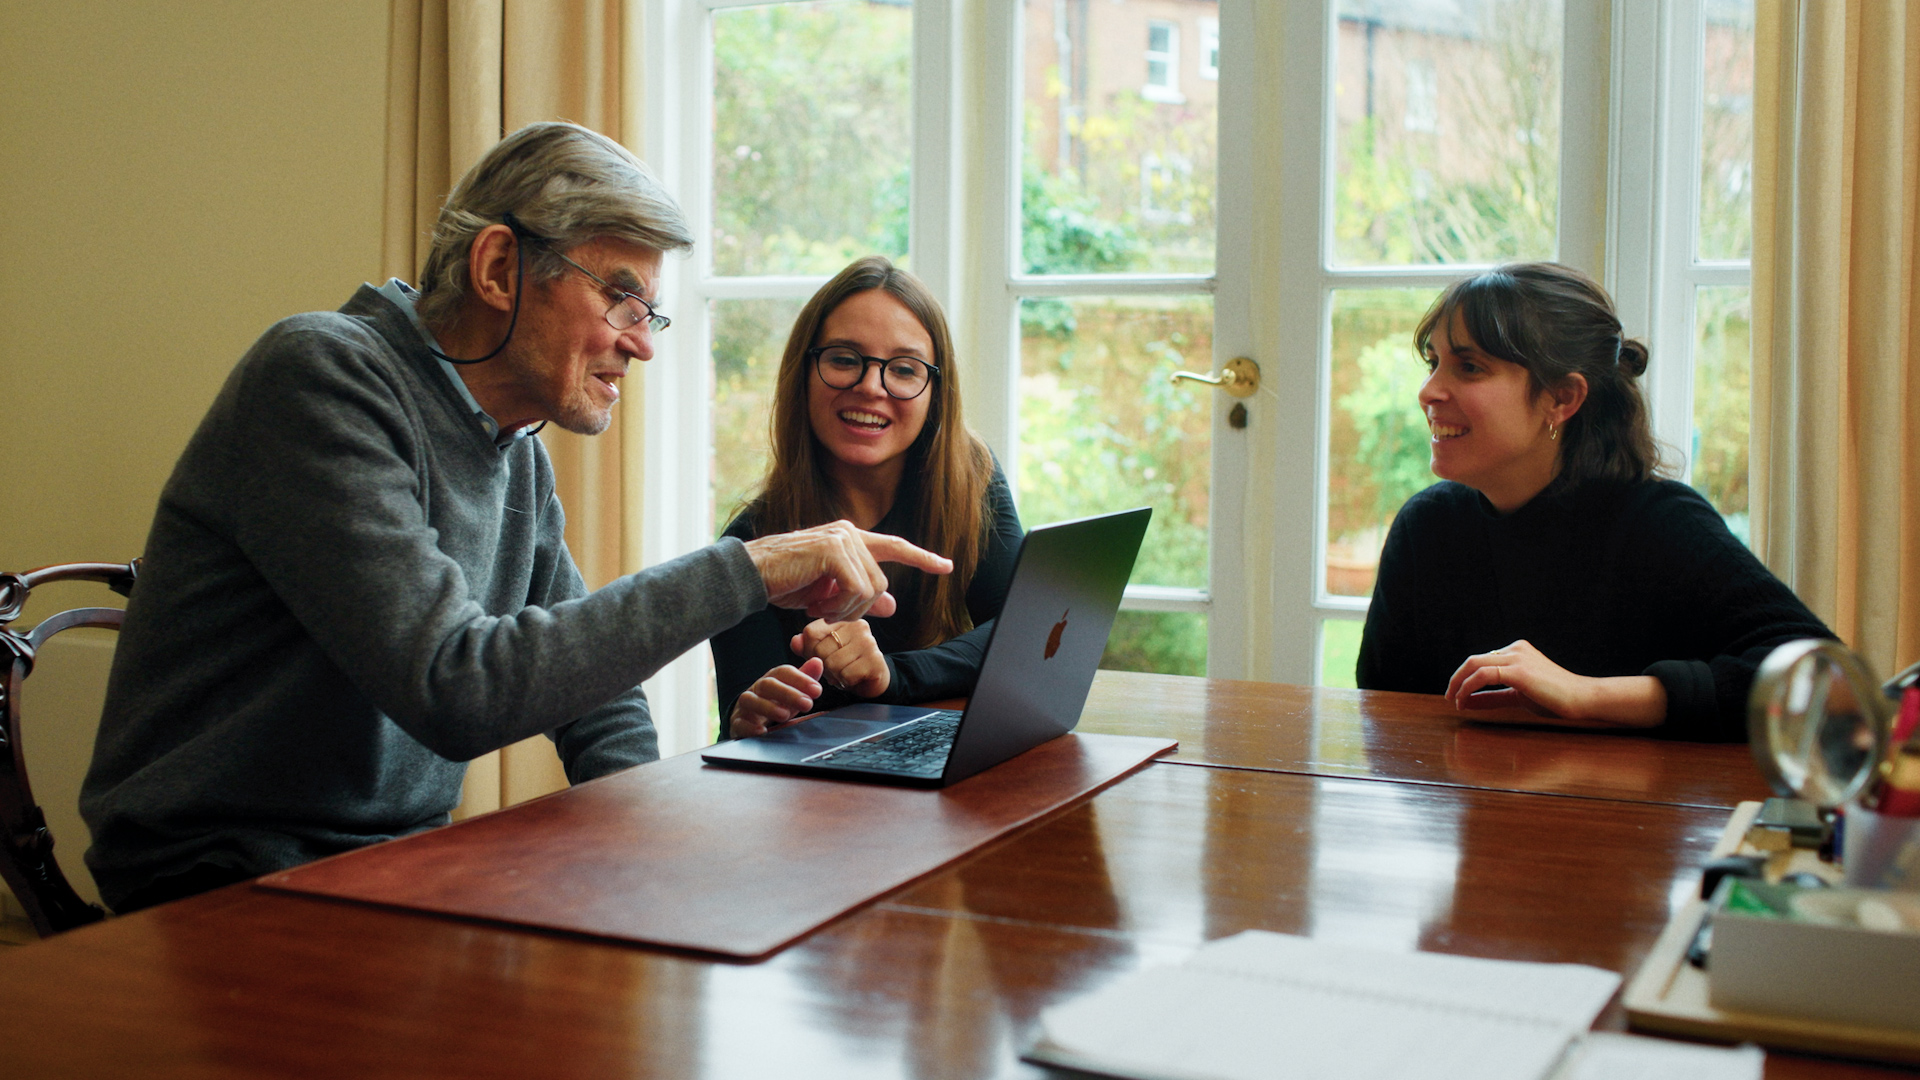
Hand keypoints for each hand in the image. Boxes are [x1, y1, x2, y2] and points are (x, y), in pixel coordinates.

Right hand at [729, 658, 824, 738]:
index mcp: (772, 679)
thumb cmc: (775, 703)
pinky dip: (749, 727)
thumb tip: (818, 662)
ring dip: (767, 707)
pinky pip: (739, 723)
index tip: (817, 690)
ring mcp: (745, 706)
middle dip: (788, 693)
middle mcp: (757, 690)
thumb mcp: (793, 692)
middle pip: (767, 685)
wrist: (748, 721)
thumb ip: (805, 678)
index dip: (800, 679)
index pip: (784, 672)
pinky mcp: (737, 723)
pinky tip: (762, 731)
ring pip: (750, 700)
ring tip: (784, 715)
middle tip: (806, 704)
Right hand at [743, 520, 952, 622]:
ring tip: (818, 609)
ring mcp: (842, 538)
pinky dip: (838, 607)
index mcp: (851, 539)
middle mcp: (850, 533)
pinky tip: (815, 606)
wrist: (752, 575)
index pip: (895, 547)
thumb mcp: (828, 594)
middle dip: (857, 609)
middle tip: (825, 614)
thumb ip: (860, 597)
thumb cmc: (785, 583)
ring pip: (871, 590)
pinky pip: (856, 590)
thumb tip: (892, 606)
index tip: (947, 567)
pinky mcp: (834, 550)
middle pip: (881, 584)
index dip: (922, 558)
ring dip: (846, 610)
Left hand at [792, 619, 889, 699]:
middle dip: (824, 666)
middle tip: (836, 669)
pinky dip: (846, 682)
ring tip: (845, 673)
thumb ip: (807, 646)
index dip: (809, 651)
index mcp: (842, 620)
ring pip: (833, 664)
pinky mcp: (875, 660)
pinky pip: (846, 675)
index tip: (822, 658)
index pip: (811, 633)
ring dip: (835, 676)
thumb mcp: (822, 653)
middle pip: (820, 651)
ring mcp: (868, 642)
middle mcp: (857, 626)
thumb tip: (795, 641)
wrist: (872, 681)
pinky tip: (854, 678)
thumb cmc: (845, 665)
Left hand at [1444, 639, 1663, 727]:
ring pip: (1474, 664)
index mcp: (1517, 651)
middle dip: (1456, 678)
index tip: (1457, 696)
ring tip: (1453, 701)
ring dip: (1458, 683)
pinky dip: (1468, 687)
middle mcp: (1515, 649)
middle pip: (1474, 659)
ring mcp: (1517, 657)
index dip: (1465, 677)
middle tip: (1449, 697)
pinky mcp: (1519, 670)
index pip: (1482, 661)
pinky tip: (1463, 701)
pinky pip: (1483, 675)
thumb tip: (1466, 702)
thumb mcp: (1517, 697)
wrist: (1581, 699)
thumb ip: (1491, 697)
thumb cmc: (1554, 699)